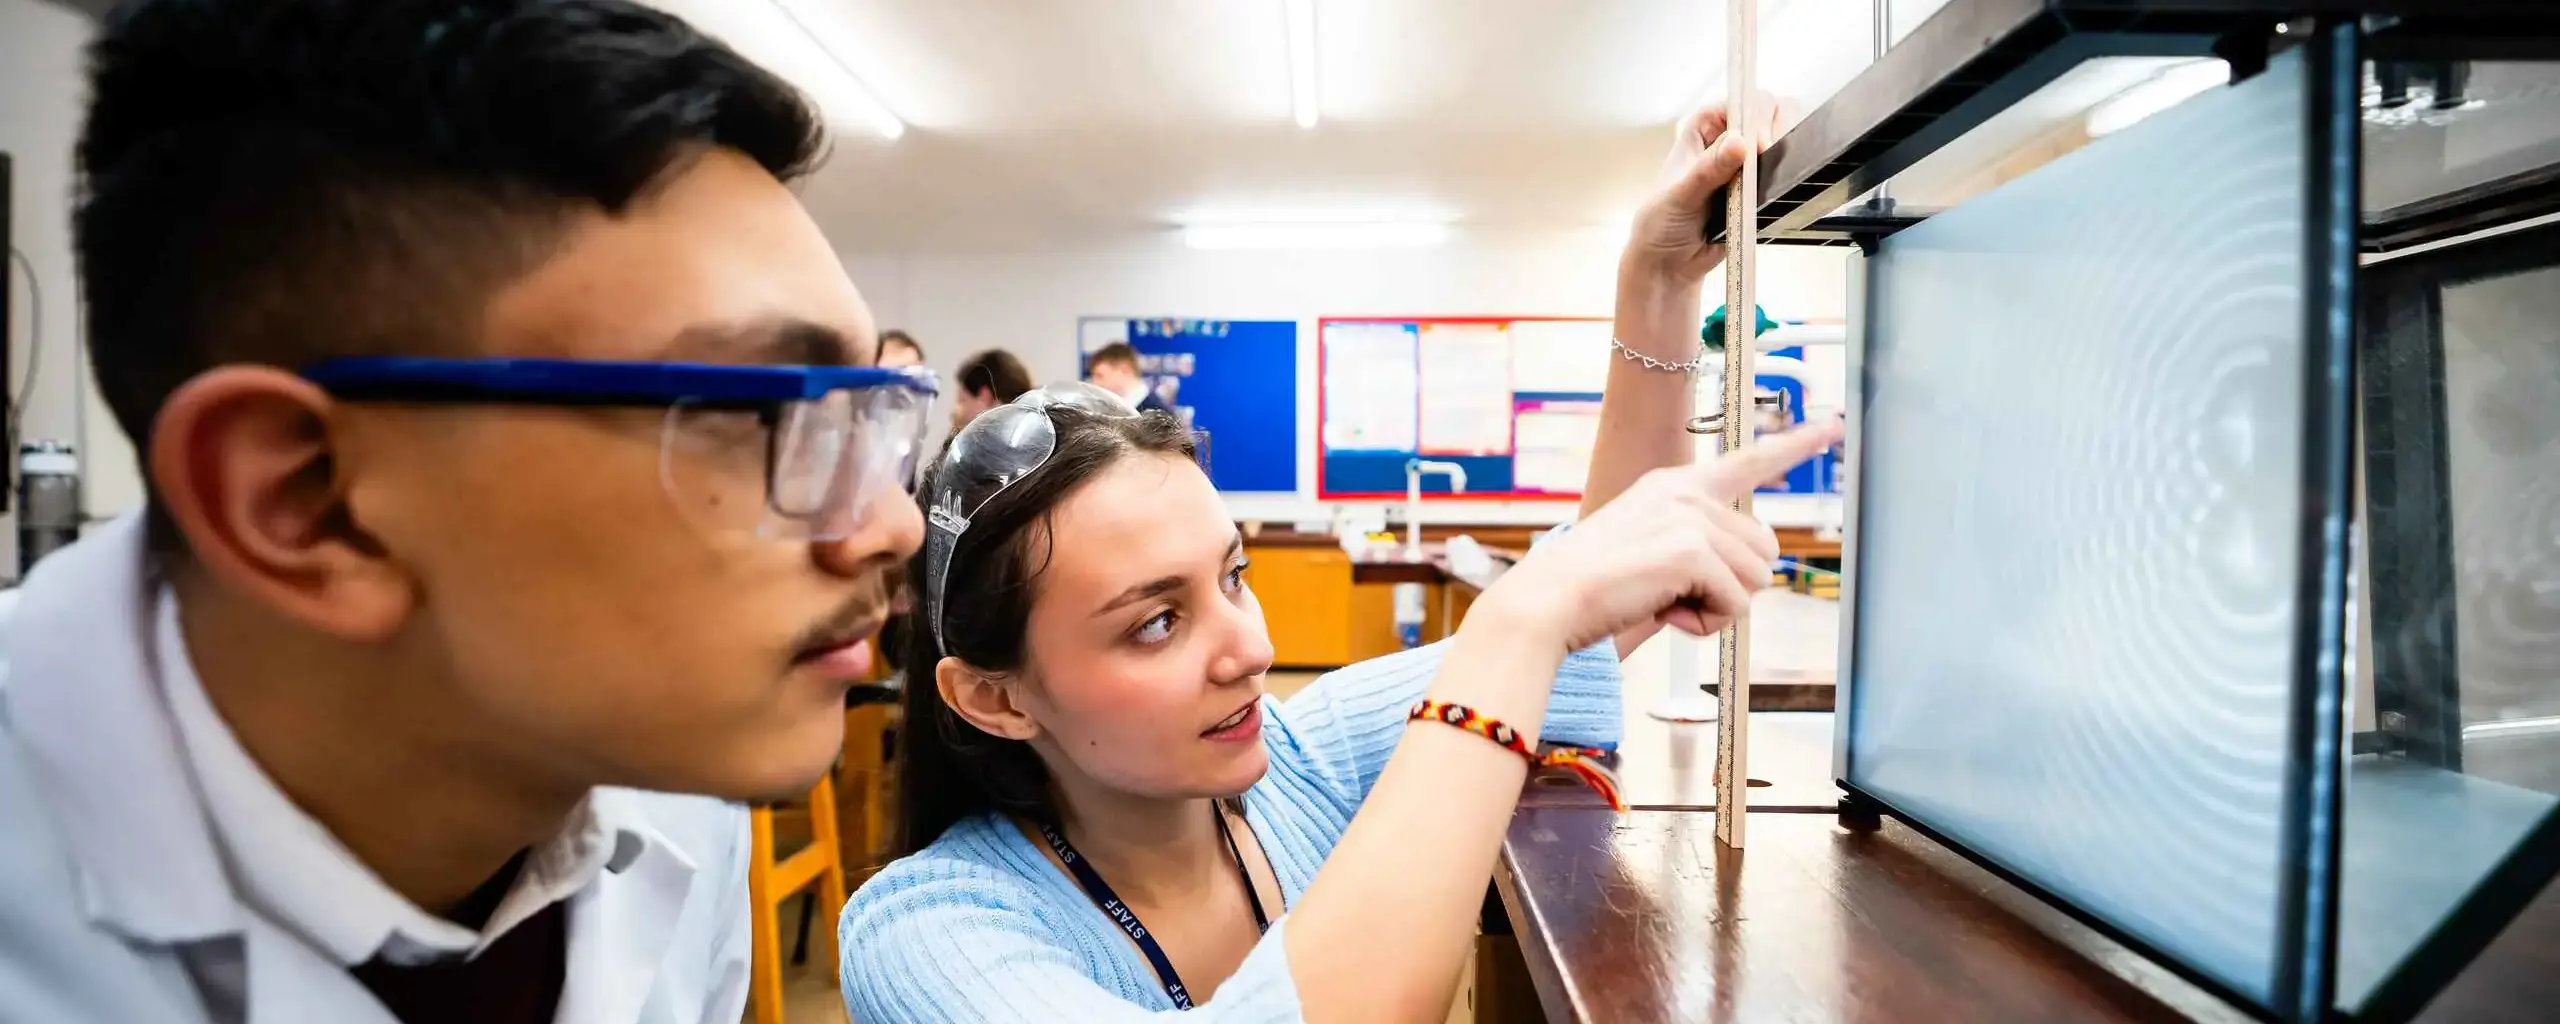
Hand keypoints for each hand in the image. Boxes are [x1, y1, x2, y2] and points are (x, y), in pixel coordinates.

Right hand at [1473, 417, 1843, 654]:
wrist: (1549, 601)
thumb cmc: (1592, 589)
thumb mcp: (1652, 555)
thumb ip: (1700, 550)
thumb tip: (1752, 574)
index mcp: (1674, 485)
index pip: (1748, 461)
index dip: (1795, 445)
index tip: (1833, 424)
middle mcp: (1686, 492)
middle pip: (1764, 550)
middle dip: (1733, 585)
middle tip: (1677, 595)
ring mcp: (1691, 516)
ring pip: (1755, 580)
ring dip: (1717, 608)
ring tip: (1664, 603)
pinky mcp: (1692, 549)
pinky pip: (1734, 605)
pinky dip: (1706, 625)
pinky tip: (1664, 613)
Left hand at [1620, 96, 1791, 288]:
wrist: (1669, 264)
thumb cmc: (1660, 223)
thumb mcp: (1680, 195)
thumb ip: (1708, 170)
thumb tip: (1738, 143)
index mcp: (1702, 129)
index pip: (1738, 101)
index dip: (1753, 114)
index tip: (1758, 144)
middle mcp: (1726, 141)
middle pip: (1767, 112)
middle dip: (1776, 128)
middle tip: (1767, 158)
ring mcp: (1746, 164)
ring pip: (1781, 139)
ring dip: (1785, 151)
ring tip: (1771, 177)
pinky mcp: (1760, 188)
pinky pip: (1783, 173)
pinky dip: (1788, 176)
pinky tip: (1779, 190)